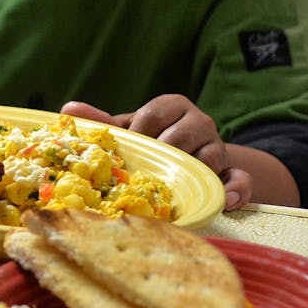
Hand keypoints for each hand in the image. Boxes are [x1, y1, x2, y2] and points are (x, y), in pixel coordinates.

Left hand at [61, 95, 253, 210]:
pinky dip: (235, 190)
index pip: (157, 111)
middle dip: (165, 152)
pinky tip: (226, 201)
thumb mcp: (131, 130)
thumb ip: (104, 122)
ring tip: (178, 186)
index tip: (129, 145)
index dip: (141, 129)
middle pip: (184, 133)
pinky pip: (240, 179)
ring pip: (212, 155)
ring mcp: (219, 148)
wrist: (189, 159)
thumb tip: (67, 108)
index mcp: (173, 106)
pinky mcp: (232, 172)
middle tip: (148, 171)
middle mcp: (199, 123)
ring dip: (194, 171)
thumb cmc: (153, 141)